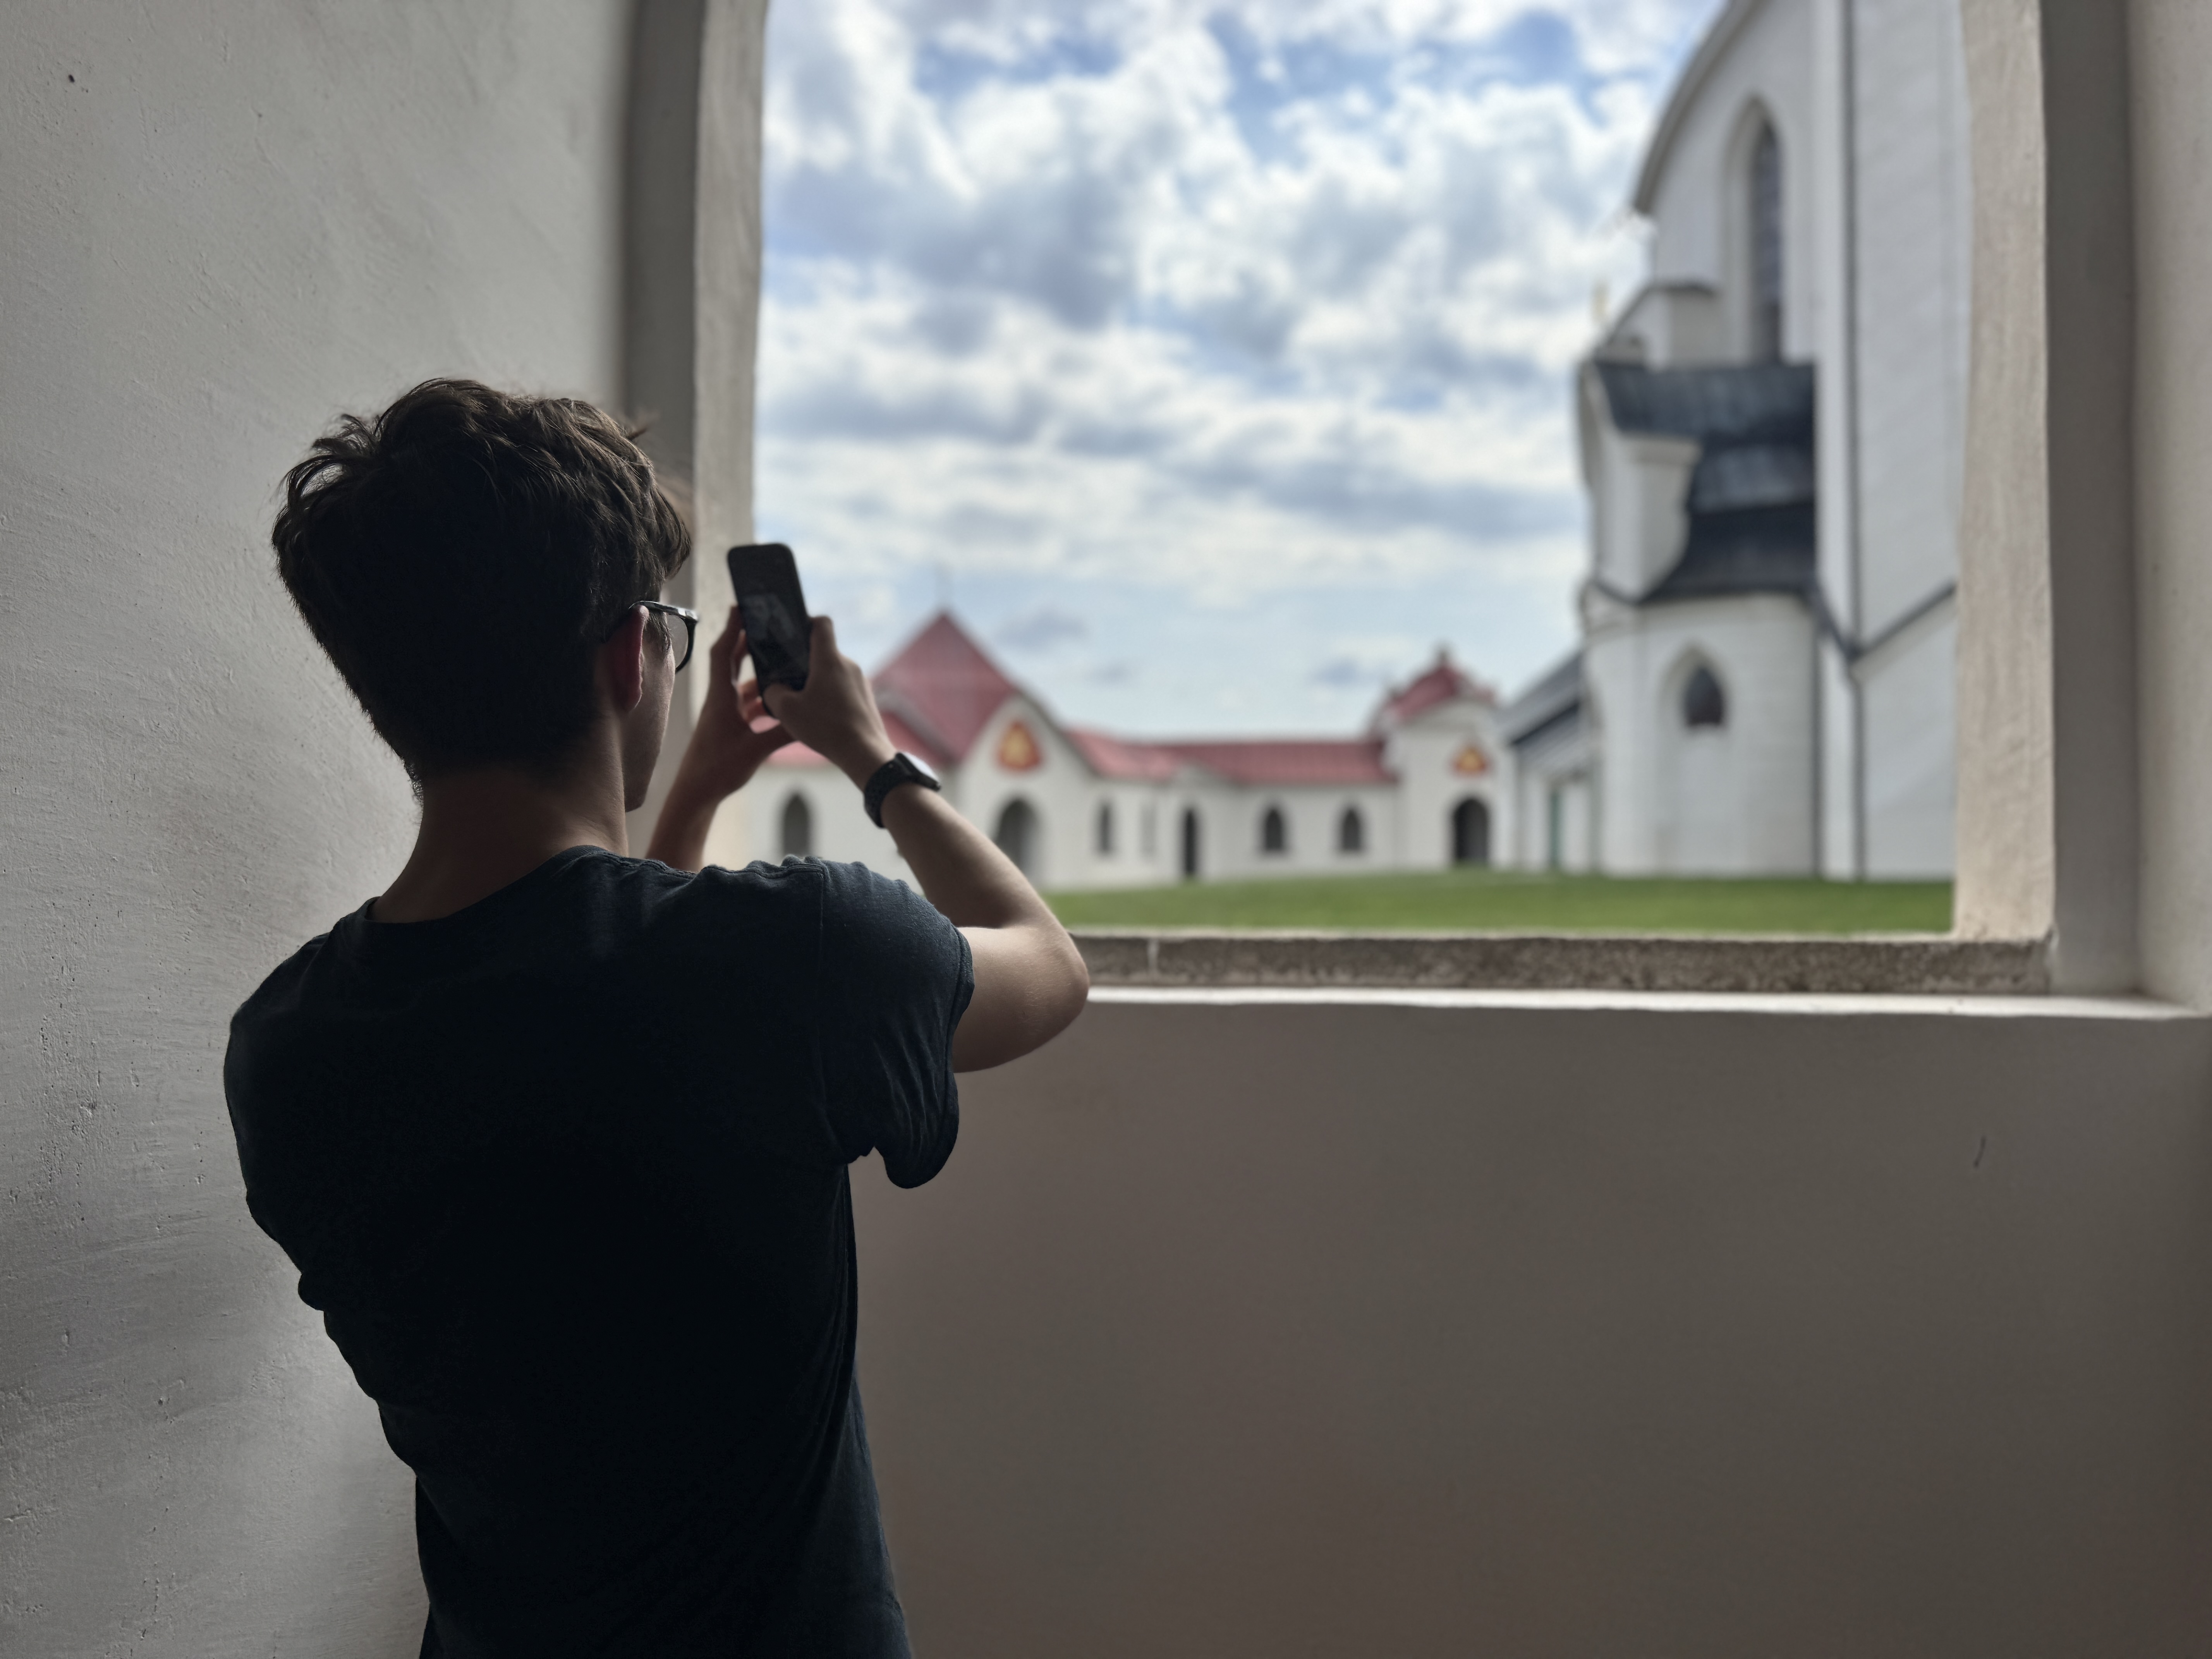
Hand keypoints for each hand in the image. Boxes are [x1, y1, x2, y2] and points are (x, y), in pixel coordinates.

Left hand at [678, 608, 796, 799]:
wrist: (696, 793)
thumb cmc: (718, 770)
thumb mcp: (756, 750)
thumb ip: (783, 732)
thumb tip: (810, 716)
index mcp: (721, 698)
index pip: (724, 654)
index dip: (733, 628)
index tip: (743, 607)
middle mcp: (721, 700)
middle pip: (733, 662)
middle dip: (749, 642)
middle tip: (767, 625)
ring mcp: (724, 714)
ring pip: (742, 684)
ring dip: (760, 672)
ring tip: (782, 660)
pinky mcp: (729, 727)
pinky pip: (747, 704)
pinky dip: (762, 698)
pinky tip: (779, 700)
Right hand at [759, 615, 896, 787]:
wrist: (865, 753)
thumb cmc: (825, 728)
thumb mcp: (786, 710)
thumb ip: (773, 692)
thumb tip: (775, 689)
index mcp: (829, 659)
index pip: (822, 623)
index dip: (806, 622)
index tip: (792, 633)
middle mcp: (848, 665)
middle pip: (823, 652)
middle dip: (803, 662)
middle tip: (785, 678)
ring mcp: (860, 682)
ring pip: (833, 674)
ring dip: (816, 683)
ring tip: (800, 702)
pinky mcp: (866, 699)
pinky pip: (843, 689)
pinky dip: (830, 697)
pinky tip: (819, 716)